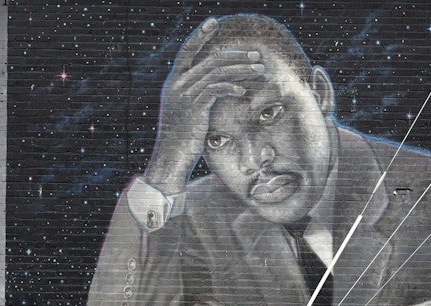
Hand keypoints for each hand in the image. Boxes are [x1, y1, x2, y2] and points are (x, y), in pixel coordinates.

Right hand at [144, 17, 265, 193]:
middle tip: (256, 55)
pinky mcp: (193, 107)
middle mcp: (177, 84)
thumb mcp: (187, 112)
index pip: (187, 50)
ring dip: (241, 69)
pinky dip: (231, 86)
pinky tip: (243, 91)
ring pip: (216, 71)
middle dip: (236, 54)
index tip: (213, 22)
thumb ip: (196, 95)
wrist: (170, 158)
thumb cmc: (181, 138)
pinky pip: (215, 89)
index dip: (200, 35)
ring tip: (260, 70)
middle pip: (210, 59)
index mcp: (174, 82)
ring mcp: (184, 94)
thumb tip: (215, 86)